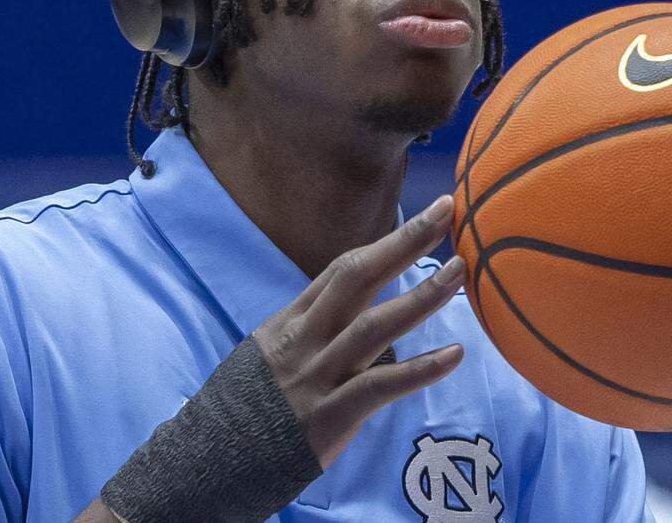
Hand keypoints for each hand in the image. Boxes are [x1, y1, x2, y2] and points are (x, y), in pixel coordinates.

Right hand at [251, 194, 465, 468]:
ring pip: (374, 325)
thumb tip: (348, 312)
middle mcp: (306, 337)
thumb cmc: (247, 406)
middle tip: (447, 212)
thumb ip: (309, 330)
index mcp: (292, 320)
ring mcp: (317, 374)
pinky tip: (454, 354)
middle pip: (359, 277)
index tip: (426, 217)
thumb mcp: (268, 352)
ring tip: (460, 273)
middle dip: (404, 241)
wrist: (210, 460)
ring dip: (421, 297)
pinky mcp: (329, 415)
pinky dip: (420, 369)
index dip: (387, 240)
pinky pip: (380, 386)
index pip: (343, 268)